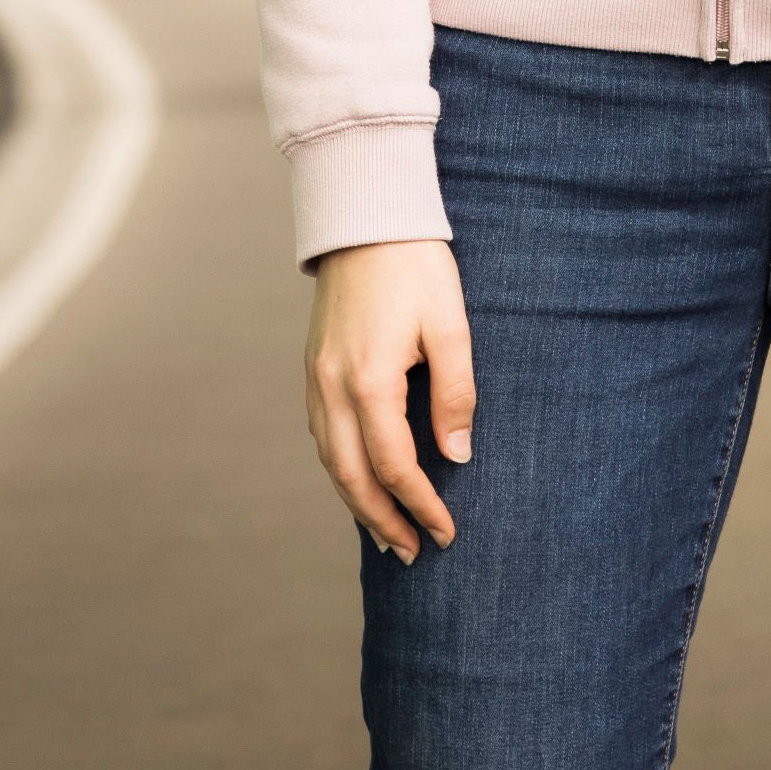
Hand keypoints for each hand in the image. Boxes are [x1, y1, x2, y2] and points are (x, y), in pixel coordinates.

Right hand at [305, 238, 473, 563]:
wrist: (365, 215)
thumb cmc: (416, 265)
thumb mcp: (451, 326)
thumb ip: (455, 393)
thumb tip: (457, 454)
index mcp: (368, 381)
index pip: (394, 466)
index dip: (421, 505)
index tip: (446, 532)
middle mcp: (332, 387)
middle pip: (351, 477)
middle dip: (382, 521)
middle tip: (410, 555)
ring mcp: (315, 378)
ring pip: (330, 460)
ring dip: (356, 502)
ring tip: (384, 534)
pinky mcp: (313, 366)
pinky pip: (322, 435)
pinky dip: (340, 468)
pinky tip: (359, 480)